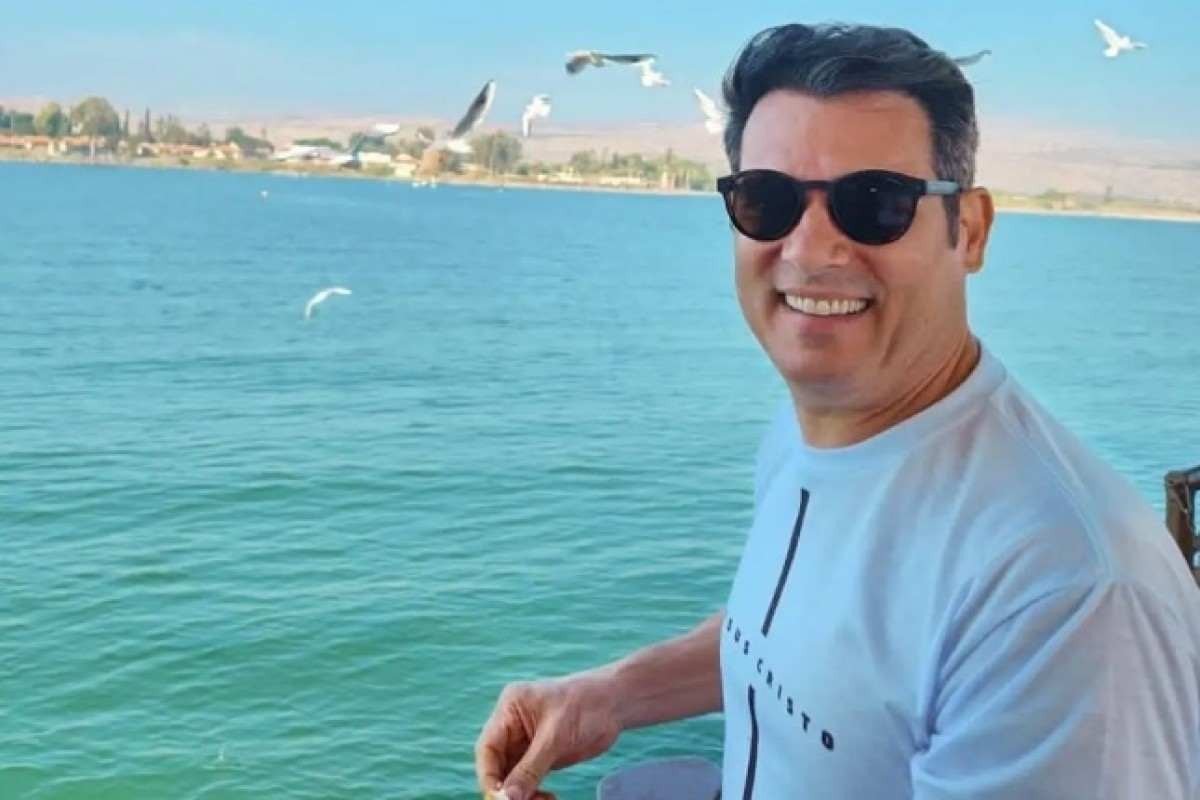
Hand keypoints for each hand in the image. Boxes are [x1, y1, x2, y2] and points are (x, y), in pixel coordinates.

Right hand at [475, 669, 623, 799]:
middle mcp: (513, 725)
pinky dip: (533, 793)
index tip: (499, 797)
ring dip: (521, 794)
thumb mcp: (556, 737)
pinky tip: (548, 798)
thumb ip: (530, 768)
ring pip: (511, 776)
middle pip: (497, 764)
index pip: (488, 747)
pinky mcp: (541, 755)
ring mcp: (527, 741)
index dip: (489, 775)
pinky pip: (528, 780)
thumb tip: (507, 798)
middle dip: (506, 788)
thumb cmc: (587, 705)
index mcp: (510, 709)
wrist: (616, 703)